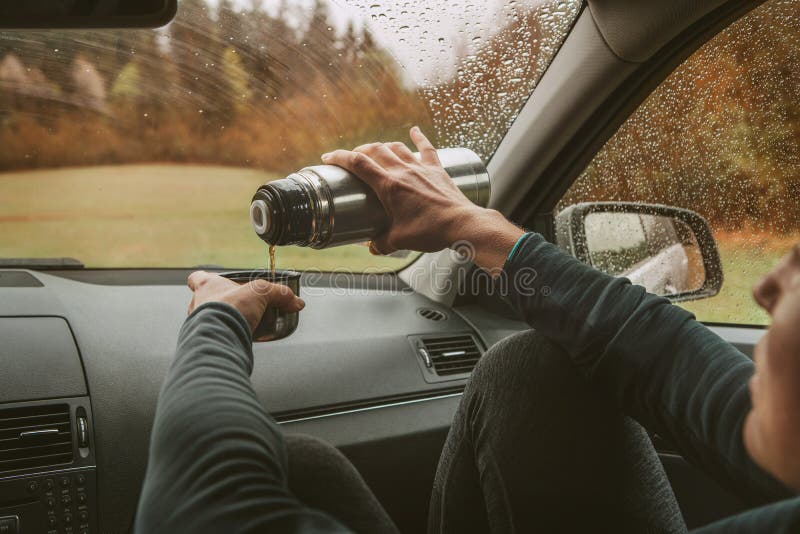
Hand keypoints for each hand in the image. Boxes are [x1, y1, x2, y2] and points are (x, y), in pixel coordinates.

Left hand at [187, 271, 304, 333]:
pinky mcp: (207, 341)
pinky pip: (217, 337)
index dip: (207, 278)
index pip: (197, 278)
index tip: (217, 281)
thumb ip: (280, 295)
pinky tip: (243, 339)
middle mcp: (198, 305)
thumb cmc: (230, 309)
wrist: (220, 338)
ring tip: (244, 324)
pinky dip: (228, 337)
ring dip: (225, 321)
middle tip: (240, 306)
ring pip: (210, 320)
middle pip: (206, 300)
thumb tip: (297, 302)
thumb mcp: (261, 293)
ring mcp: (199, 325)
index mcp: (206, 287)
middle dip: (223, 303)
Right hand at [321, 127, 522, 270]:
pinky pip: (426, 148)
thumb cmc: (431, 231)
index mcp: (389, 186)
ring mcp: (420, 168)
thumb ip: (381, 243)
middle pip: (375, 150)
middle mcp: (403, 171)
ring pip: (396, 147)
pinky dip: (418, 137)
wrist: (461, 224)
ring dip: (383, 146)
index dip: (340, 157)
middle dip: (359, 151)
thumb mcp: (399, 240)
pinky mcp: (436, 169)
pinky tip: (414, 130)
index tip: (328, 158)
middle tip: (351, 158)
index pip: (358, 163)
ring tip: (374, 150)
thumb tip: (371, 246)